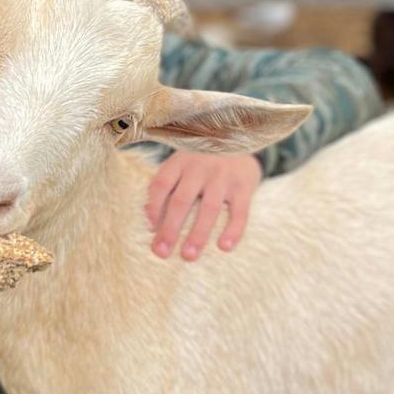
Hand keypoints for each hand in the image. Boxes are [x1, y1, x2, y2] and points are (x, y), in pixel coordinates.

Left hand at [145, 151, 263, 259]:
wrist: (243, 138)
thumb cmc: (204, 159)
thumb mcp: (184, 162)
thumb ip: (169, 184)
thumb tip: (149, 219)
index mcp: (181, 161)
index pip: (161, 184)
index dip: (153, 206)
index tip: (149, 229)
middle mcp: (200, 167)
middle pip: (182, 200)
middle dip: (170, 228)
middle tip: (161, 252)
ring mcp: (223, 176)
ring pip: (208, 208)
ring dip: (198, 234)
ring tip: (189, 255)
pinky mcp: (243, 186)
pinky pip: (239, 212)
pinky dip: (233, 230)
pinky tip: (224, 247)